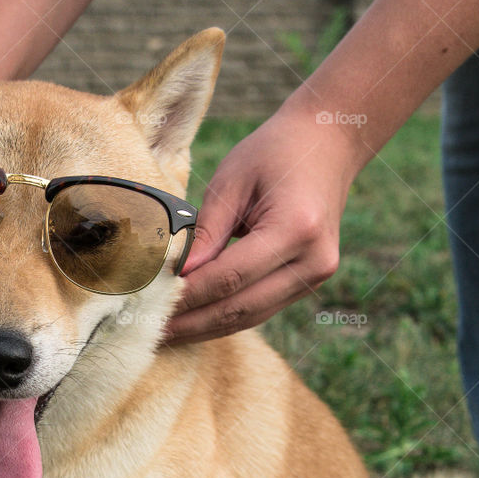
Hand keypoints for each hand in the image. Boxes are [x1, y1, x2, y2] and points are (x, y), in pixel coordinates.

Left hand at [166, 105, 361, 341]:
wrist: (328, 141)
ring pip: (251, 317)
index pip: (230, 277)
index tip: (151, 308)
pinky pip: (260, 308)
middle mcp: (313, 260)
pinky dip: (225, 317)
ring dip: (205, 329)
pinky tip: (193, 322)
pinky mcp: (309, 281)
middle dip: (192, 323)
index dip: (188, 296)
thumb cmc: (274, 152)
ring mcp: (316, 275)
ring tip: (166, 336)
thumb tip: (175, 278)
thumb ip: (206, 232)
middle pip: (241, 308)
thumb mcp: (232, 181)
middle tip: (150, 334)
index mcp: (296, 228)